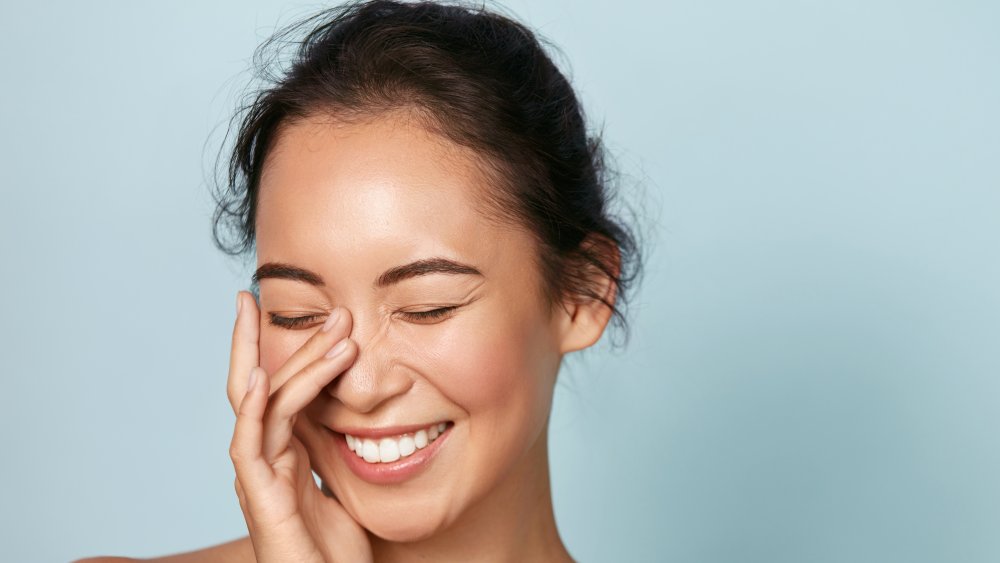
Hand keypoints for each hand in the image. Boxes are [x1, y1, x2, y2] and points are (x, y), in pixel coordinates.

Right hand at [227, 291, 371, 562]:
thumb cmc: (335, 550)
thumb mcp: (340, 482)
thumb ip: (332, 444)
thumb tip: (350, 406)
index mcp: (280, 451)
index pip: (272, 386)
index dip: (272, 344)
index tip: (275, 303)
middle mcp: (262, 457)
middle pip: (261, 383)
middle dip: (283, 339)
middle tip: (328, 306)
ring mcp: (257, 477)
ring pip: (265, 405)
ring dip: (299, 365)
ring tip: (339, 334)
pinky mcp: (261, 499)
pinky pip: (249, 446)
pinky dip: (255, 409)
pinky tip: (264, 378)